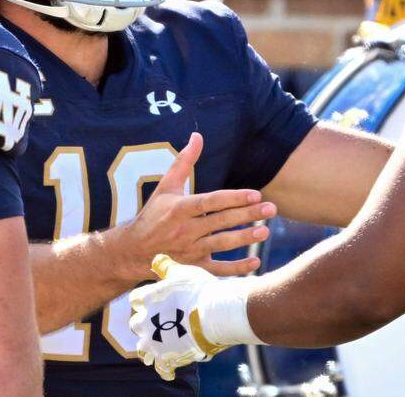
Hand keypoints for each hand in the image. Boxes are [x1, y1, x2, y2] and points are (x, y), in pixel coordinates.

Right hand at [115, 134, 277, 279]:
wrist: (133, 251)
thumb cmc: (153, 215)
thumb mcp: (166, 186)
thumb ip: (184, 161)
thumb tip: (198, 135)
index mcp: (179, 208)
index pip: (211, 202)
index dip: (233, 198)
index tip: (256, 194)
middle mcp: (185, 230)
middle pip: (221, 221)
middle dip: (248, 215)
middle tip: (271, 208)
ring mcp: (189, 251)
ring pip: (221, 244)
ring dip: (244, 238)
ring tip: (265, 231)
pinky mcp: (192, 268)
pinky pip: (216, 270)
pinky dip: (235, 269)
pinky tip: (255, 262)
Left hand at [129, 255, 230, 380]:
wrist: (216, 314)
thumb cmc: (201, 289)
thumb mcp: (183, 272)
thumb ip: (167, 267)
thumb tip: (156, 259)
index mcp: (146, 299)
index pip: (135, 299)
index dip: (145, 299)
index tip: (155, 300)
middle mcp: (144, 321)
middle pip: (136, 323)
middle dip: (146, 323)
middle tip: (160, 321)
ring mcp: (153, 341)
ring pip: (143, 346)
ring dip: (151, 345)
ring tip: (164, 344)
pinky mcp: (165, 357)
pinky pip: (160, 366)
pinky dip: (165, 366)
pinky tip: (171, 365)